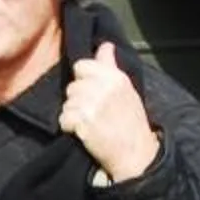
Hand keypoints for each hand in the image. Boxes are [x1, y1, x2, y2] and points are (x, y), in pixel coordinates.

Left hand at [62, 41, 160, 182]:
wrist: (135, 154)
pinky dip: (70, 128)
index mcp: (116, 77)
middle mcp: (104, 87)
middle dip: (78, 100)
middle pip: (72, 86)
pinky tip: (85, 133)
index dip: (83, 80)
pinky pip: (64, 119)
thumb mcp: (126, 89)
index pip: (82, 66)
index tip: (93, 93)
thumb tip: (105, 45)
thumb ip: (111, 66)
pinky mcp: (83, 121)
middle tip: (94, 113)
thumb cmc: (131, 123)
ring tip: (91, 124)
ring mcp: (93, 104)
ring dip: (74, 115)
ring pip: (67, 103)